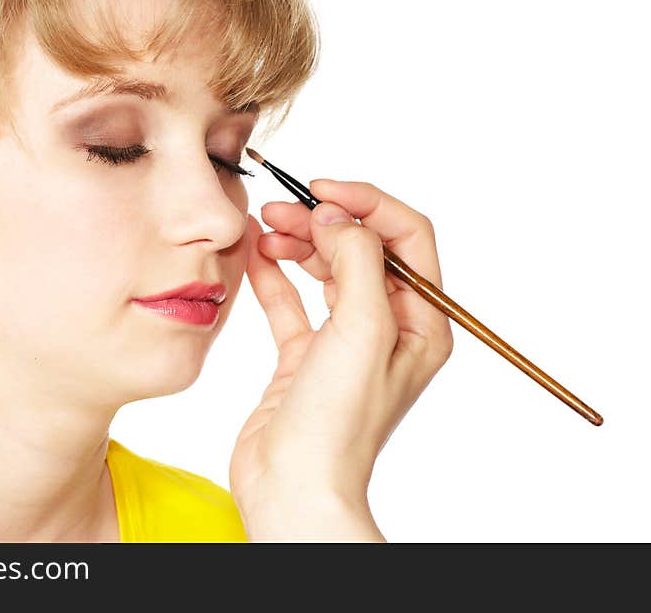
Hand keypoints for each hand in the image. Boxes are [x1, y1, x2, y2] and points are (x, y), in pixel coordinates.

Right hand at [230, 178, 453, 539]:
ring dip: (298, 243)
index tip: (324, 191)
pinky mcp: (305, 357)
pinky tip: (257, 255)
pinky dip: (276, 275)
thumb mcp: (361, 331)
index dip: (367, 205)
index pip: (407, 238)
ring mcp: (344, 343)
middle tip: (283, 208)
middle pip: (362, 250)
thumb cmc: (337, 428)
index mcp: (421, 323)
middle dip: (324, 222)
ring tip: (265, 226)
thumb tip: (338, 216)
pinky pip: (293, 302)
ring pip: (325, 271)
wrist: (292, 486)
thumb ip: (356, 261)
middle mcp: (387, 329)